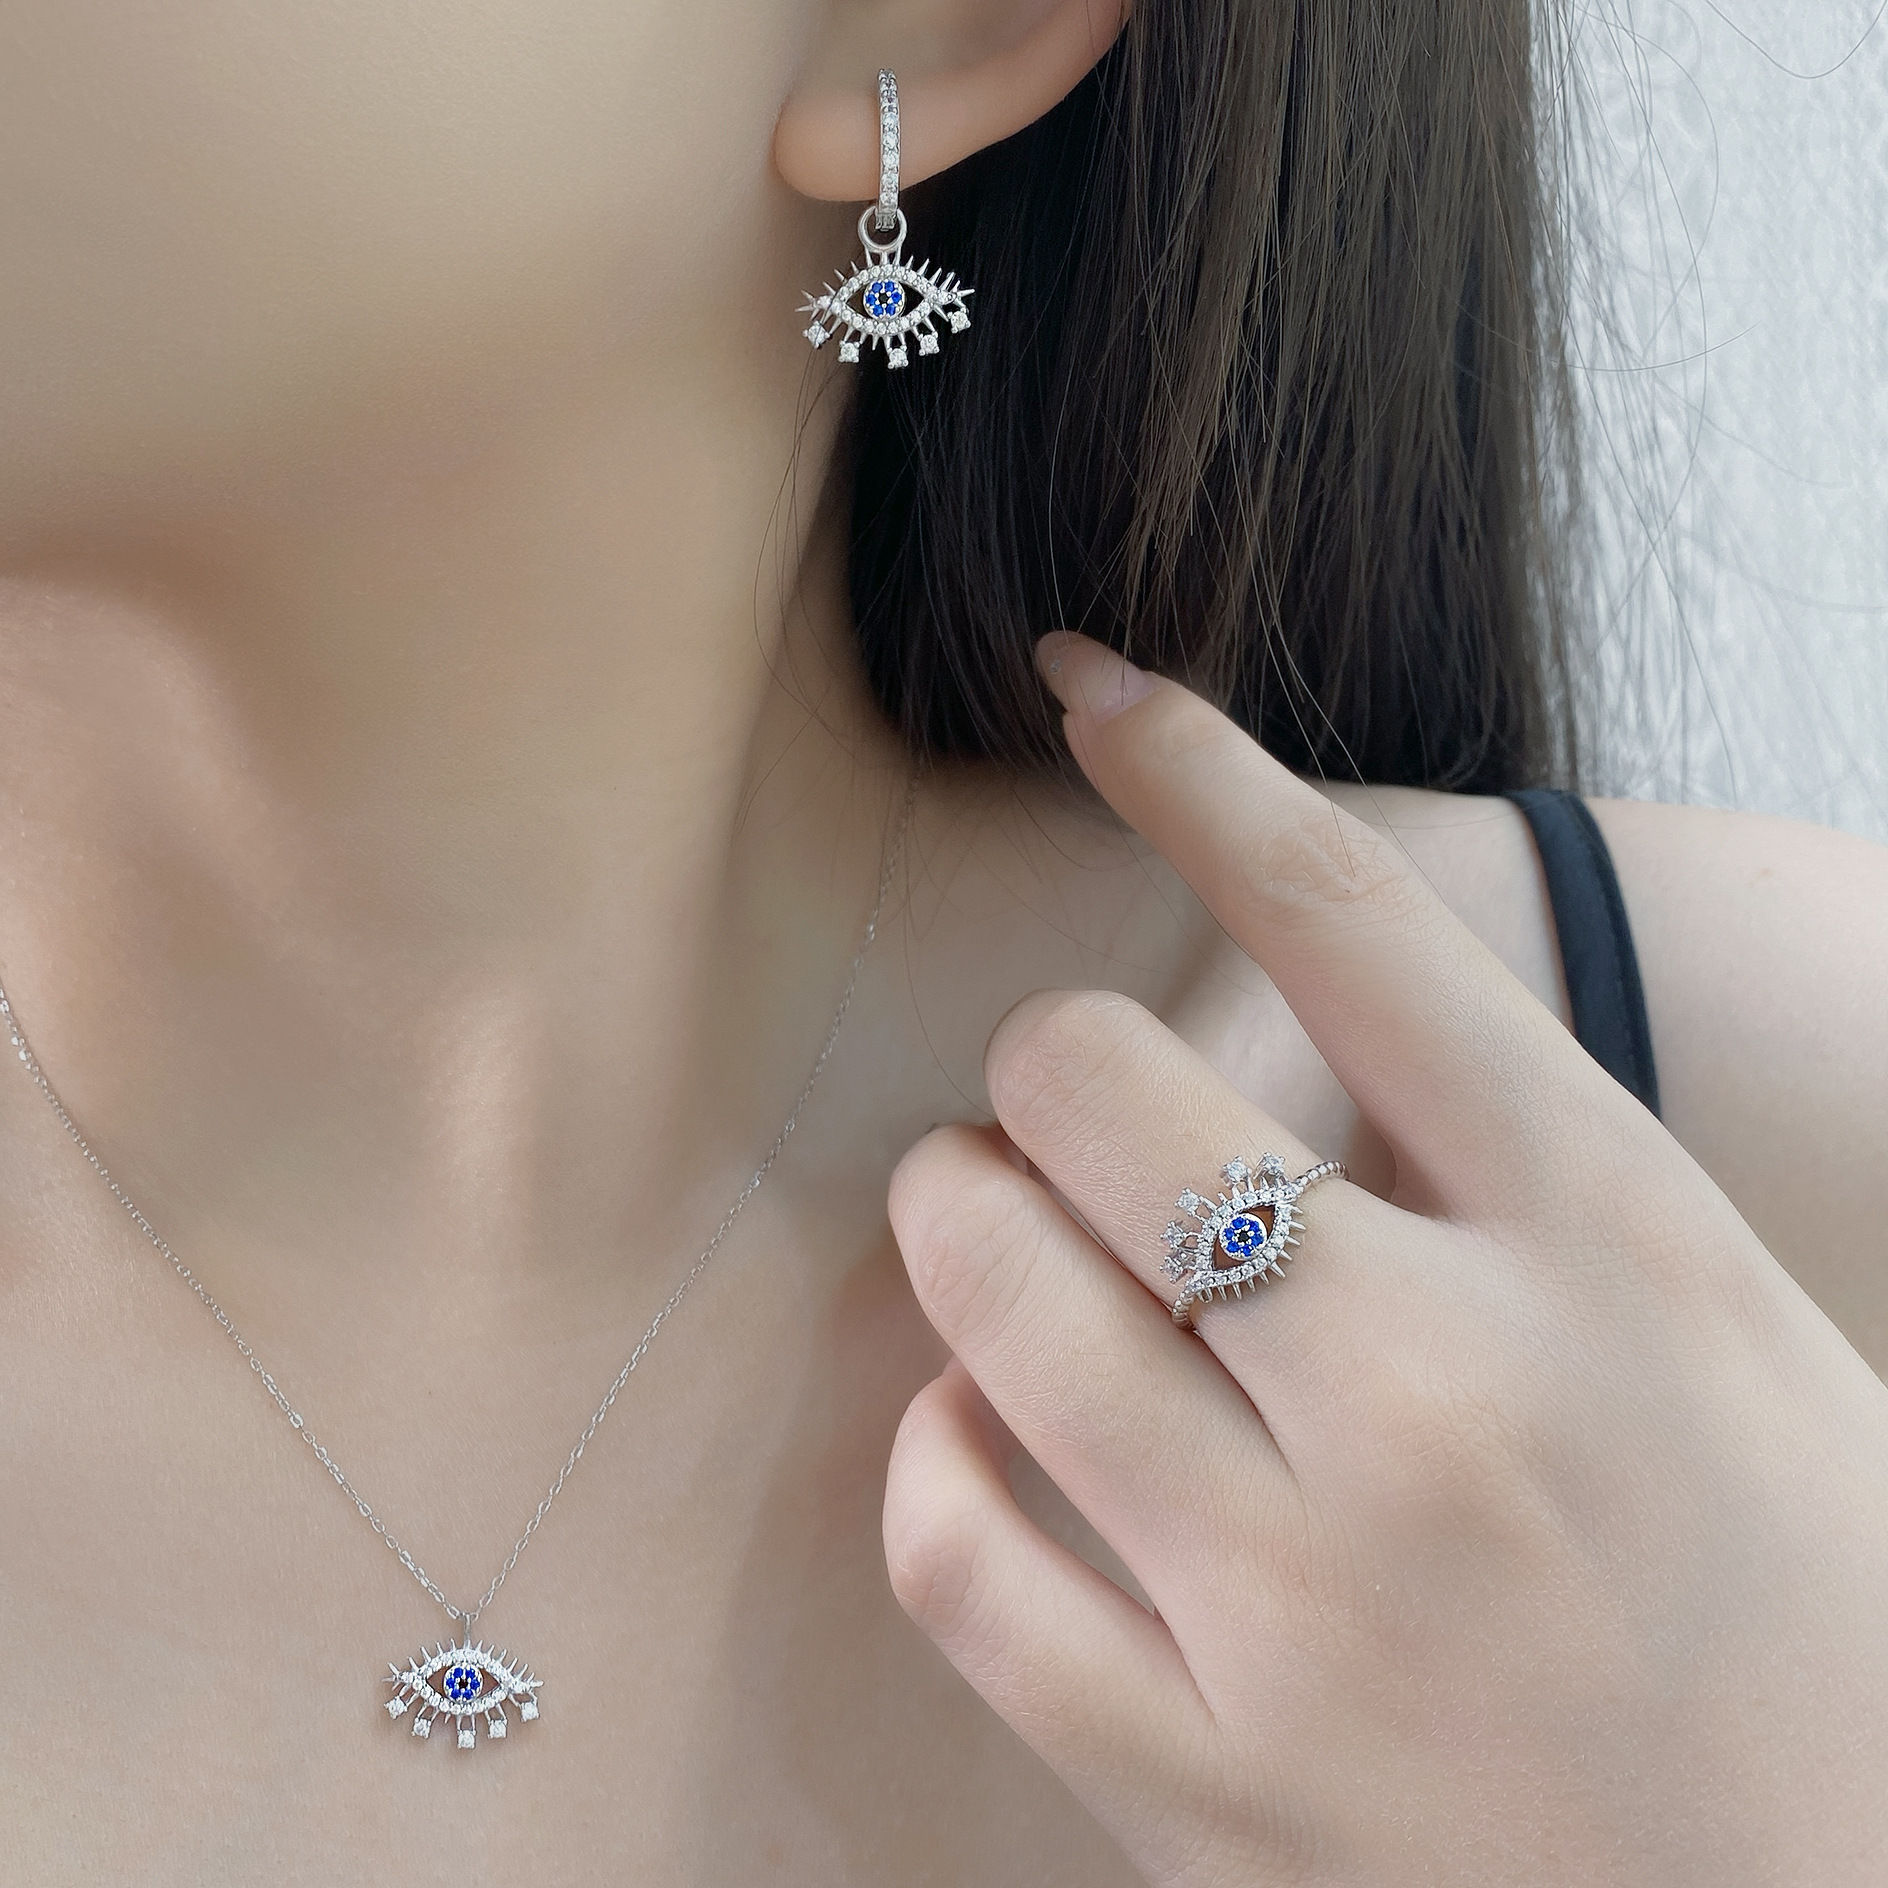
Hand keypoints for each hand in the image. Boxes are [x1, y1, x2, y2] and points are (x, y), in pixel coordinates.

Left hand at [881, 633, 1887, 1884]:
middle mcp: (1448, 1394)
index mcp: (1612, 1240)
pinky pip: (954, 1546)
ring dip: (960, 1218)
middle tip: (1066, 1112)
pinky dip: (937, 1451)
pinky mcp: (1204, 1783)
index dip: (1191, 768)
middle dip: (1044, 1066)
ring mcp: (1310, 1601)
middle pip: (1095, 1084)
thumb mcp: (1710, 1318)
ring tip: (1003, 1238)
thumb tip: (1261, 1042)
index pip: (1348, 916)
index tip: (1092, 688)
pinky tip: (987, 1431)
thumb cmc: (1809, 1608)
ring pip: (986, 1288)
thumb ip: (1497, 1170)